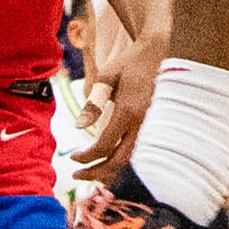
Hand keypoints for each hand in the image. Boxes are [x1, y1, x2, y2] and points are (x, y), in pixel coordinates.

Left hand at [80, 7, 162, 180]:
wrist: (156, 53)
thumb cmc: (128, 63)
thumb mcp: (106, 76)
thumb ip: (93, 102)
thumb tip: (79, 127)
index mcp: (128, 110)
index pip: (104, 145)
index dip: (86, 157)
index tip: (72, 157)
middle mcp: (142, 122)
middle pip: (119, 161)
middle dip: (97, 172)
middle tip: (77, 175)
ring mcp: (149, 125)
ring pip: (130, 160)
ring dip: (109, 170)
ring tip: (90, 174)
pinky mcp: (151, 126)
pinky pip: (136, 152)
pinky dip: (120, 162)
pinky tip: (107, 162)